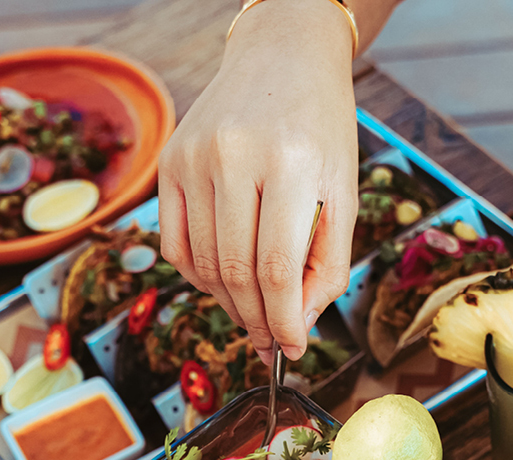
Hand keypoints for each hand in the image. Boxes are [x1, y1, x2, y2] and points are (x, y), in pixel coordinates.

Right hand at [157, 0, 358, 362]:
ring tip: (254, 313)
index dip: (283, 322)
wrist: (282, 56)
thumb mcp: (343, 192)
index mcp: (291, 162)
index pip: (276, 269)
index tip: (291, 350)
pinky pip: (176, 246)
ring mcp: (193, 158)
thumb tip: (299, 325)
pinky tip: (224, 281)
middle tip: (271, 342)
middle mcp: (234, 156)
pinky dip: (200, 277)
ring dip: (231, 305)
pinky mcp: (169, 163)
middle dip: (257, 321)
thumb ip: (328, 264)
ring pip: (206, 267)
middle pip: (237, 274)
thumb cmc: (320, 128)